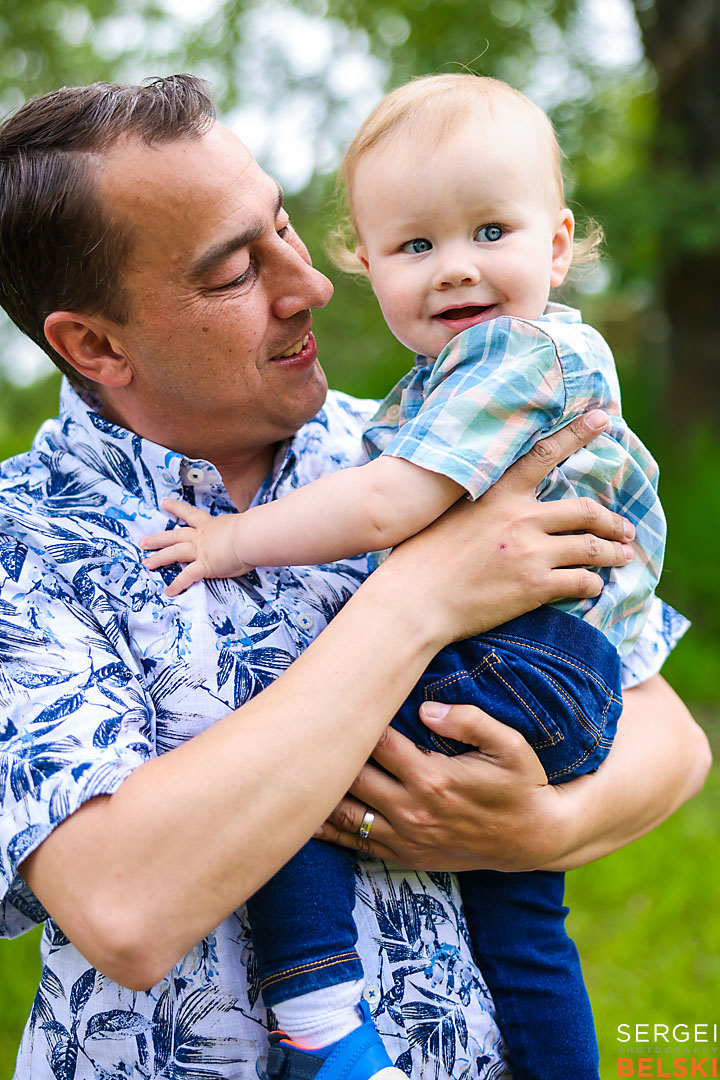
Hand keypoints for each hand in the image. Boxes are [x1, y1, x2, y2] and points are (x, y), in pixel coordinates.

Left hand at [141, 498, 254, 594]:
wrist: (251, 536)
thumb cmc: (252, 530)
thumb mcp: (242, 526)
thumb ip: (237, 532)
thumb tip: (246, 537)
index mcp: (211, 524)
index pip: (191, 514)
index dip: (177, 508)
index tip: (164, 503)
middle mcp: (202, 536)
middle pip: (175, 535)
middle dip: (157, 538)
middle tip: (143, 541)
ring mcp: (201, 550)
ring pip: (174, 552)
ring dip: (159, 558)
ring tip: (146, 563)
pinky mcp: (204, 564)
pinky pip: (187, 576)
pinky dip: (177, 584)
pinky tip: (169, 591)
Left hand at [316, 702, 566, 871]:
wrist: (534, 839)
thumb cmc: (522, 785)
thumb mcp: (510, 746)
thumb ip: (470, 721)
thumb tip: (425, 708)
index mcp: (433, 777)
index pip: (376, 742)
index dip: (356, 719)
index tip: (341, 700)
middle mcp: (412, 810)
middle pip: (351, 776)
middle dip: (330, 752)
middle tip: (307, 725)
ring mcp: (405, 837)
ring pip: (345, 812)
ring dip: (321, 792)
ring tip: (296, 765)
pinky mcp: (404, 855)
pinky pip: (355, 843)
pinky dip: (328, 829)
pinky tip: (305, 813)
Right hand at [386, 410, 635, 643]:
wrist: (413, 601)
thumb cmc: (419, 559)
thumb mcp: (445, 513)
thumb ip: (477, 502)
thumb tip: (488, 498)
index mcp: (497, 493)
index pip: (545, 453)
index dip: (578, 433)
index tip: (602, 418)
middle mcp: (520, 517)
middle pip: (585, 510)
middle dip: (613, 521)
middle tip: (625, 528)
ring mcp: (530, 552)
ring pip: (591, 548)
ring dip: (613, 553)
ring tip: (624, 557)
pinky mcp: (535, 586)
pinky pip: (581, 581)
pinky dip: (593, 584)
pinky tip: (593, 587)